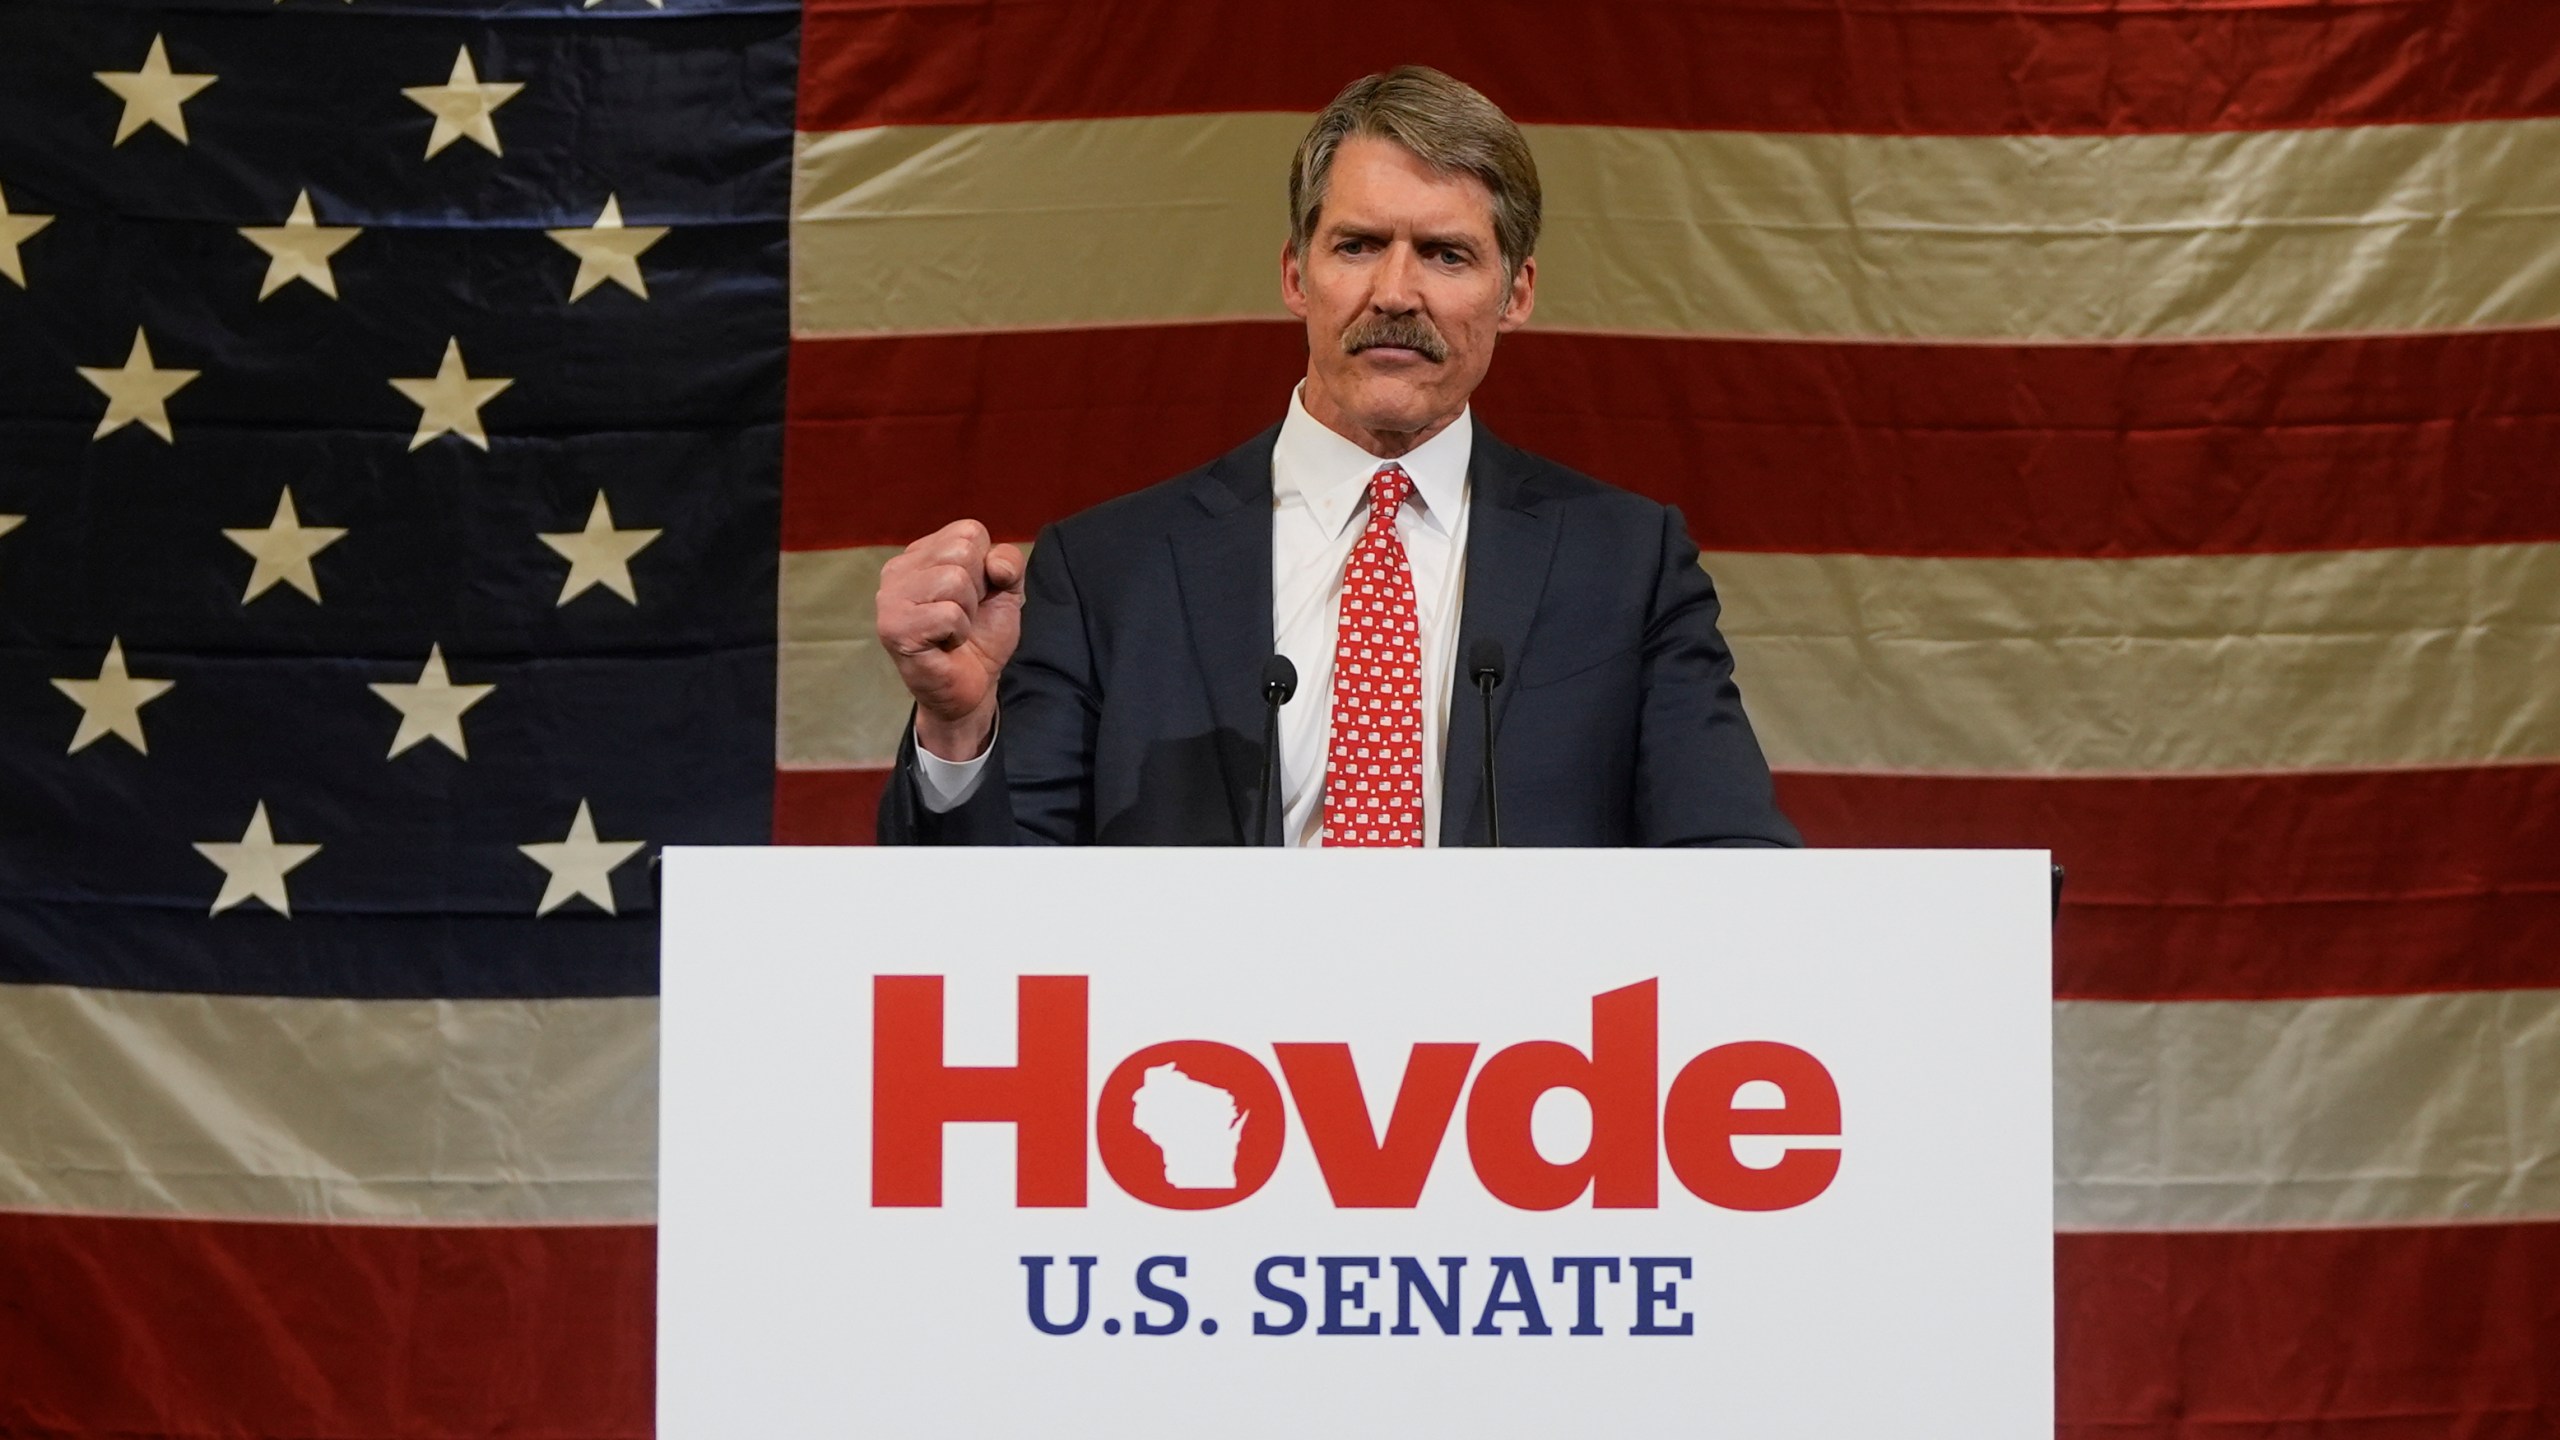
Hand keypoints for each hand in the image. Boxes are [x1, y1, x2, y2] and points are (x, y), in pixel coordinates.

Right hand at [874, 519, 1025, 759]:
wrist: (972, 686)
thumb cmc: (982, 635)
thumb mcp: (1007, 590)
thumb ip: (1009, 562)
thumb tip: (994, 564)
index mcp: (921, 553)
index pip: (969, 531)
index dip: (986, 567)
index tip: (975, 595)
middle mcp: (898, 568)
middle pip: (962, 551)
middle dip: (977, 589)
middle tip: (963, 615)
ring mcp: (890, 597)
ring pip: (954, 580)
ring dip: (968, 613)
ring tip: (953, 630)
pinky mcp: (893, 627)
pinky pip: (948, 614)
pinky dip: (958, 633)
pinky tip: (944, 644)